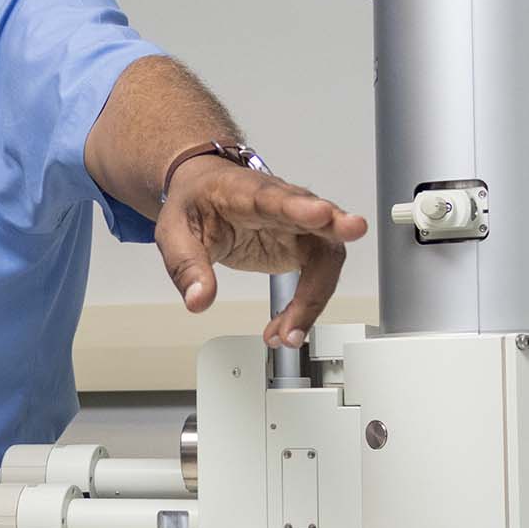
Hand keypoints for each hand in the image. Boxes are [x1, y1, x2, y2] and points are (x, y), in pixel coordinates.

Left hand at [154, 158, 368, 347]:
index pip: (274, 197)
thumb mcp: (174, 232)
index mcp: (244, 192)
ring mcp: (297, 225)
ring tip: (288, 334)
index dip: (300, 206)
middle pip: (317, 216)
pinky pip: (318, 278)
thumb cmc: (195, 204)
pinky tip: (287, 329)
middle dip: (338, 227)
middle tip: (354, 230)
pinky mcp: (303, 246)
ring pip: (325, 257)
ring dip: (313, 299)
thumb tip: (198, 300)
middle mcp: (281, 204)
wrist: (204, 194)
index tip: (321, 213)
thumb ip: (187, 266)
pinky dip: (306, 308)